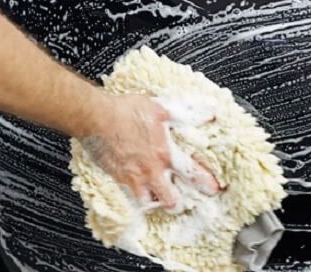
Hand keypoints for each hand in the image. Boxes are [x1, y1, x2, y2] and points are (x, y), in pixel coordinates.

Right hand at [80, 94, 219, 210]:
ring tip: (158, 199)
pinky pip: (128, 196)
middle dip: (178, 202)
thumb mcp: (161, 108)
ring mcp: (133, 177)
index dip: (205, 183)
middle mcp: (151, 170)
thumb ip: (186, 114)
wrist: (96, 117)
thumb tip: (209, 113)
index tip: (214, 190)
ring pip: (149, 202)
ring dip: (155, 201)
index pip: (192, 174)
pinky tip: (136, 193)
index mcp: (165, 153)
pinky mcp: (117, 179)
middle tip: (181, 201)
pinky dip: (134, 197)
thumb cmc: (125, 111)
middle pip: (170, 199)